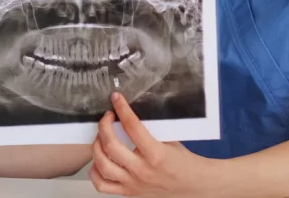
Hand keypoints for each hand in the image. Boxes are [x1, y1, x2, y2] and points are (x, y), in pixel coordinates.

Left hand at [89, 93, 210, 196]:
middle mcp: (142, 170)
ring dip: (96, 147)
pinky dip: (95, 172)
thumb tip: (132, 112)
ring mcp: (133, 183)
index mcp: (155, 154)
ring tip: (101, 137)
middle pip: (111, 146)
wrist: (193, 185)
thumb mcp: (170, 140)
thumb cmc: (184, 163)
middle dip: (104, 126)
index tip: (116, 99)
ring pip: (102, 165)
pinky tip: (99, 161)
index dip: (122, 109)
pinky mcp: (129, 192)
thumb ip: (150, 129)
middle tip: (107, 118)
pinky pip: (102, 185)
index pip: (132, 127)